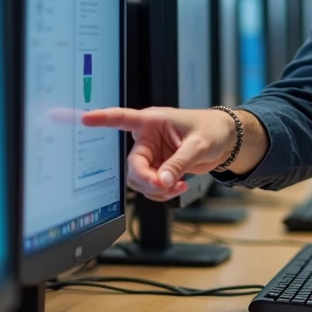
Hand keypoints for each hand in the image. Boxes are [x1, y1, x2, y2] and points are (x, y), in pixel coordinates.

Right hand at [81, 107, 235, 200]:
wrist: (225, 141)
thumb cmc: (212, 131)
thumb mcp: (198, 145)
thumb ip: (179, 163)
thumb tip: (162, 181)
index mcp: (153, 122)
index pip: (123, 118)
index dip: (103, 118)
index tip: (86, 119)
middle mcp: (147, 138)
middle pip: (133, 165)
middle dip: (147, 180)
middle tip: (165, 186)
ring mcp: (152, 155)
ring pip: (140, 180)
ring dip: (156, 189)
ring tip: (178, 186)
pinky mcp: (158, 168)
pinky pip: (151, 186)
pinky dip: (162, 192)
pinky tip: (178, 187)